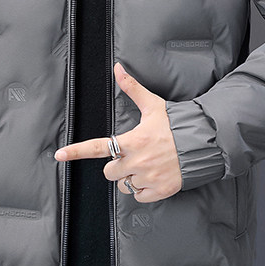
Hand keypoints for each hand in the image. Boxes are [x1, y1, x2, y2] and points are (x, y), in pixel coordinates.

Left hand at [54, 62, 181, 202]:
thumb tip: (118, 68)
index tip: (60, 155)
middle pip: (109, 172)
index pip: (98, 147)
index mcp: (132, 141)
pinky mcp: (158, 191)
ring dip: (130, 179)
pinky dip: (143, 190)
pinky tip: (153, 177)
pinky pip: (138, 197)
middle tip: (132, 157)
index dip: (76, 151)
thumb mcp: (153, 105)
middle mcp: (136, 162)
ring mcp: (147, 178)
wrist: (204, 144)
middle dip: (117, 166)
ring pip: (124, 186)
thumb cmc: (177, 125)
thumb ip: (132, 89)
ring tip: (146, 166)